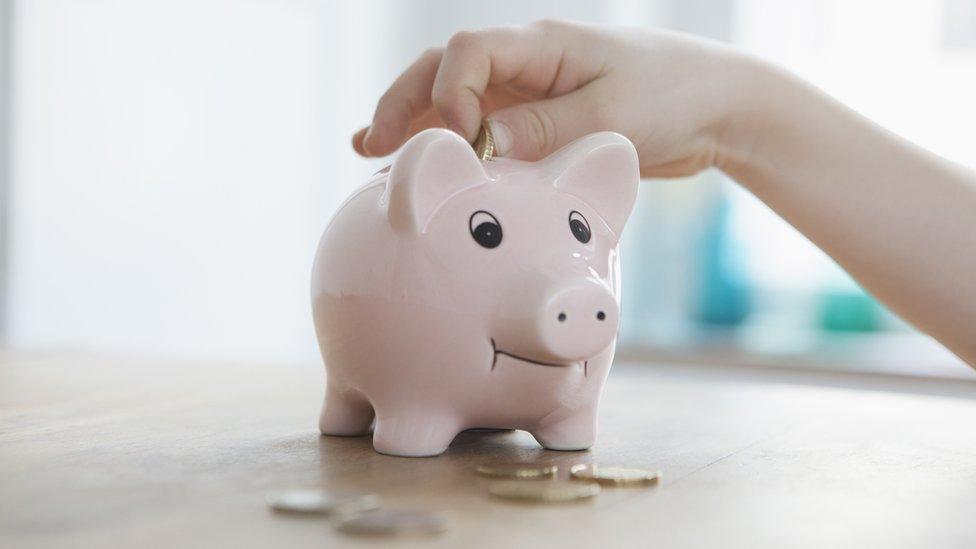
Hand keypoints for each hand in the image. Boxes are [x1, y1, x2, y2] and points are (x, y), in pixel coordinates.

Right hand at [352, 20, 764, 177]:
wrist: (712, 107)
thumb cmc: (673, 98)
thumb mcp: (613, 117)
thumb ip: (548, 128)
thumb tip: (486, 143)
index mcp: (542, 45)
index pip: (470, 53)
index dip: (450, 95)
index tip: (463, 143)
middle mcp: (526, 62)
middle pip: (444, 69)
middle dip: (405, 103)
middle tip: (371, 144)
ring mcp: (528, 90)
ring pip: (453, 98)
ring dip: (413, 122)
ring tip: (370, 151)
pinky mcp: (537, 120)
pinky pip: (481, 127)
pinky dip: (449, 144)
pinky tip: (424, 164)